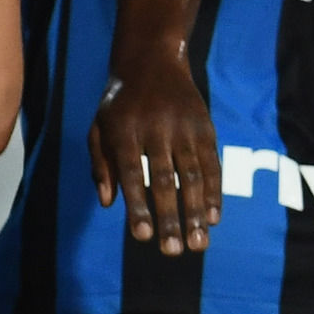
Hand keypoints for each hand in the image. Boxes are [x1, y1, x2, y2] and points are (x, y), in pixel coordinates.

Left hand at [91, 44, 217, 255]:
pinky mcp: (205, 127)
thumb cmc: (119, 104)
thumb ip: (101, 164)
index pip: (131, 174)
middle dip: (170, 217)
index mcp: (123, 130)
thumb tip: (108, 204)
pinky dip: (214, 192)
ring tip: (198, 244)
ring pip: (192, 175)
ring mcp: (183, 127)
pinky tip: (213, 218)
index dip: (138, 206)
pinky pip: (212, 164)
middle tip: (172, 251)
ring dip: (196, 212)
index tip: (143, 237)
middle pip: (164, 179)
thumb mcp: (98, 127)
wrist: (152, 61)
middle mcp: (155, 129)